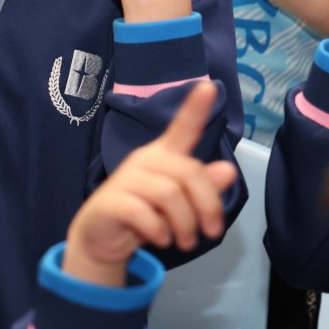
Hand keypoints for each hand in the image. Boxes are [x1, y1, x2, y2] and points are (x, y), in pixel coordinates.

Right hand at [63, 81, 235, 284]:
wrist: (101, 237)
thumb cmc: (145, 215)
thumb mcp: (180, 205)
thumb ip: (203, 188)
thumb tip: (228, 170)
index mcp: (163, 157)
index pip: (181, 129)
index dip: (195, 109)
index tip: (209, 86)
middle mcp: (144, 161)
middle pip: (188, 172)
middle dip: (207, 206)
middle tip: (209, 233)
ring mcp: (126, 180)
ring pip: (170, 194)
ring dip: (185, 225)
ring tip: (184, 242)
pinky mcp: (111, 201)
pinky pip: (145, 213)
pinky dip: (160, 232)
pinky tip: (161, 240)